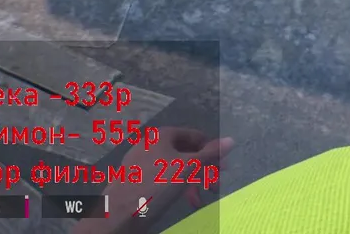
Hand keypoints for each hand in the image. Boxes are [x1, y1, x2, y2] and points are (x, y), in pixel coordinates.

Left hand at [74, 128, 233, 233]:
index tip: (223, 168)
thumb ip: (210, 154)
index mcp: (162, 135)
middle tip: (215, 185)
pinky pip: (161, 178)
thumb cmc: (155, 186)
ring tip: (198, 198)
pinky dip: (175, 186)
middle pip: (185, 152)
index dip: (212, 150)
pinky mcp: (135, 180)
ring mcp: (140, 162)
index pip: (195, 136)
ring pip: (174, 167)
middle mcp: (150, 144)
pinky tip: (182, 200)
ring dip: (191, 181)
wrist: (118, 215)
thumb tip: (231, 140)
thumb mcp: (187, 168)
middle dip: (203, 169)